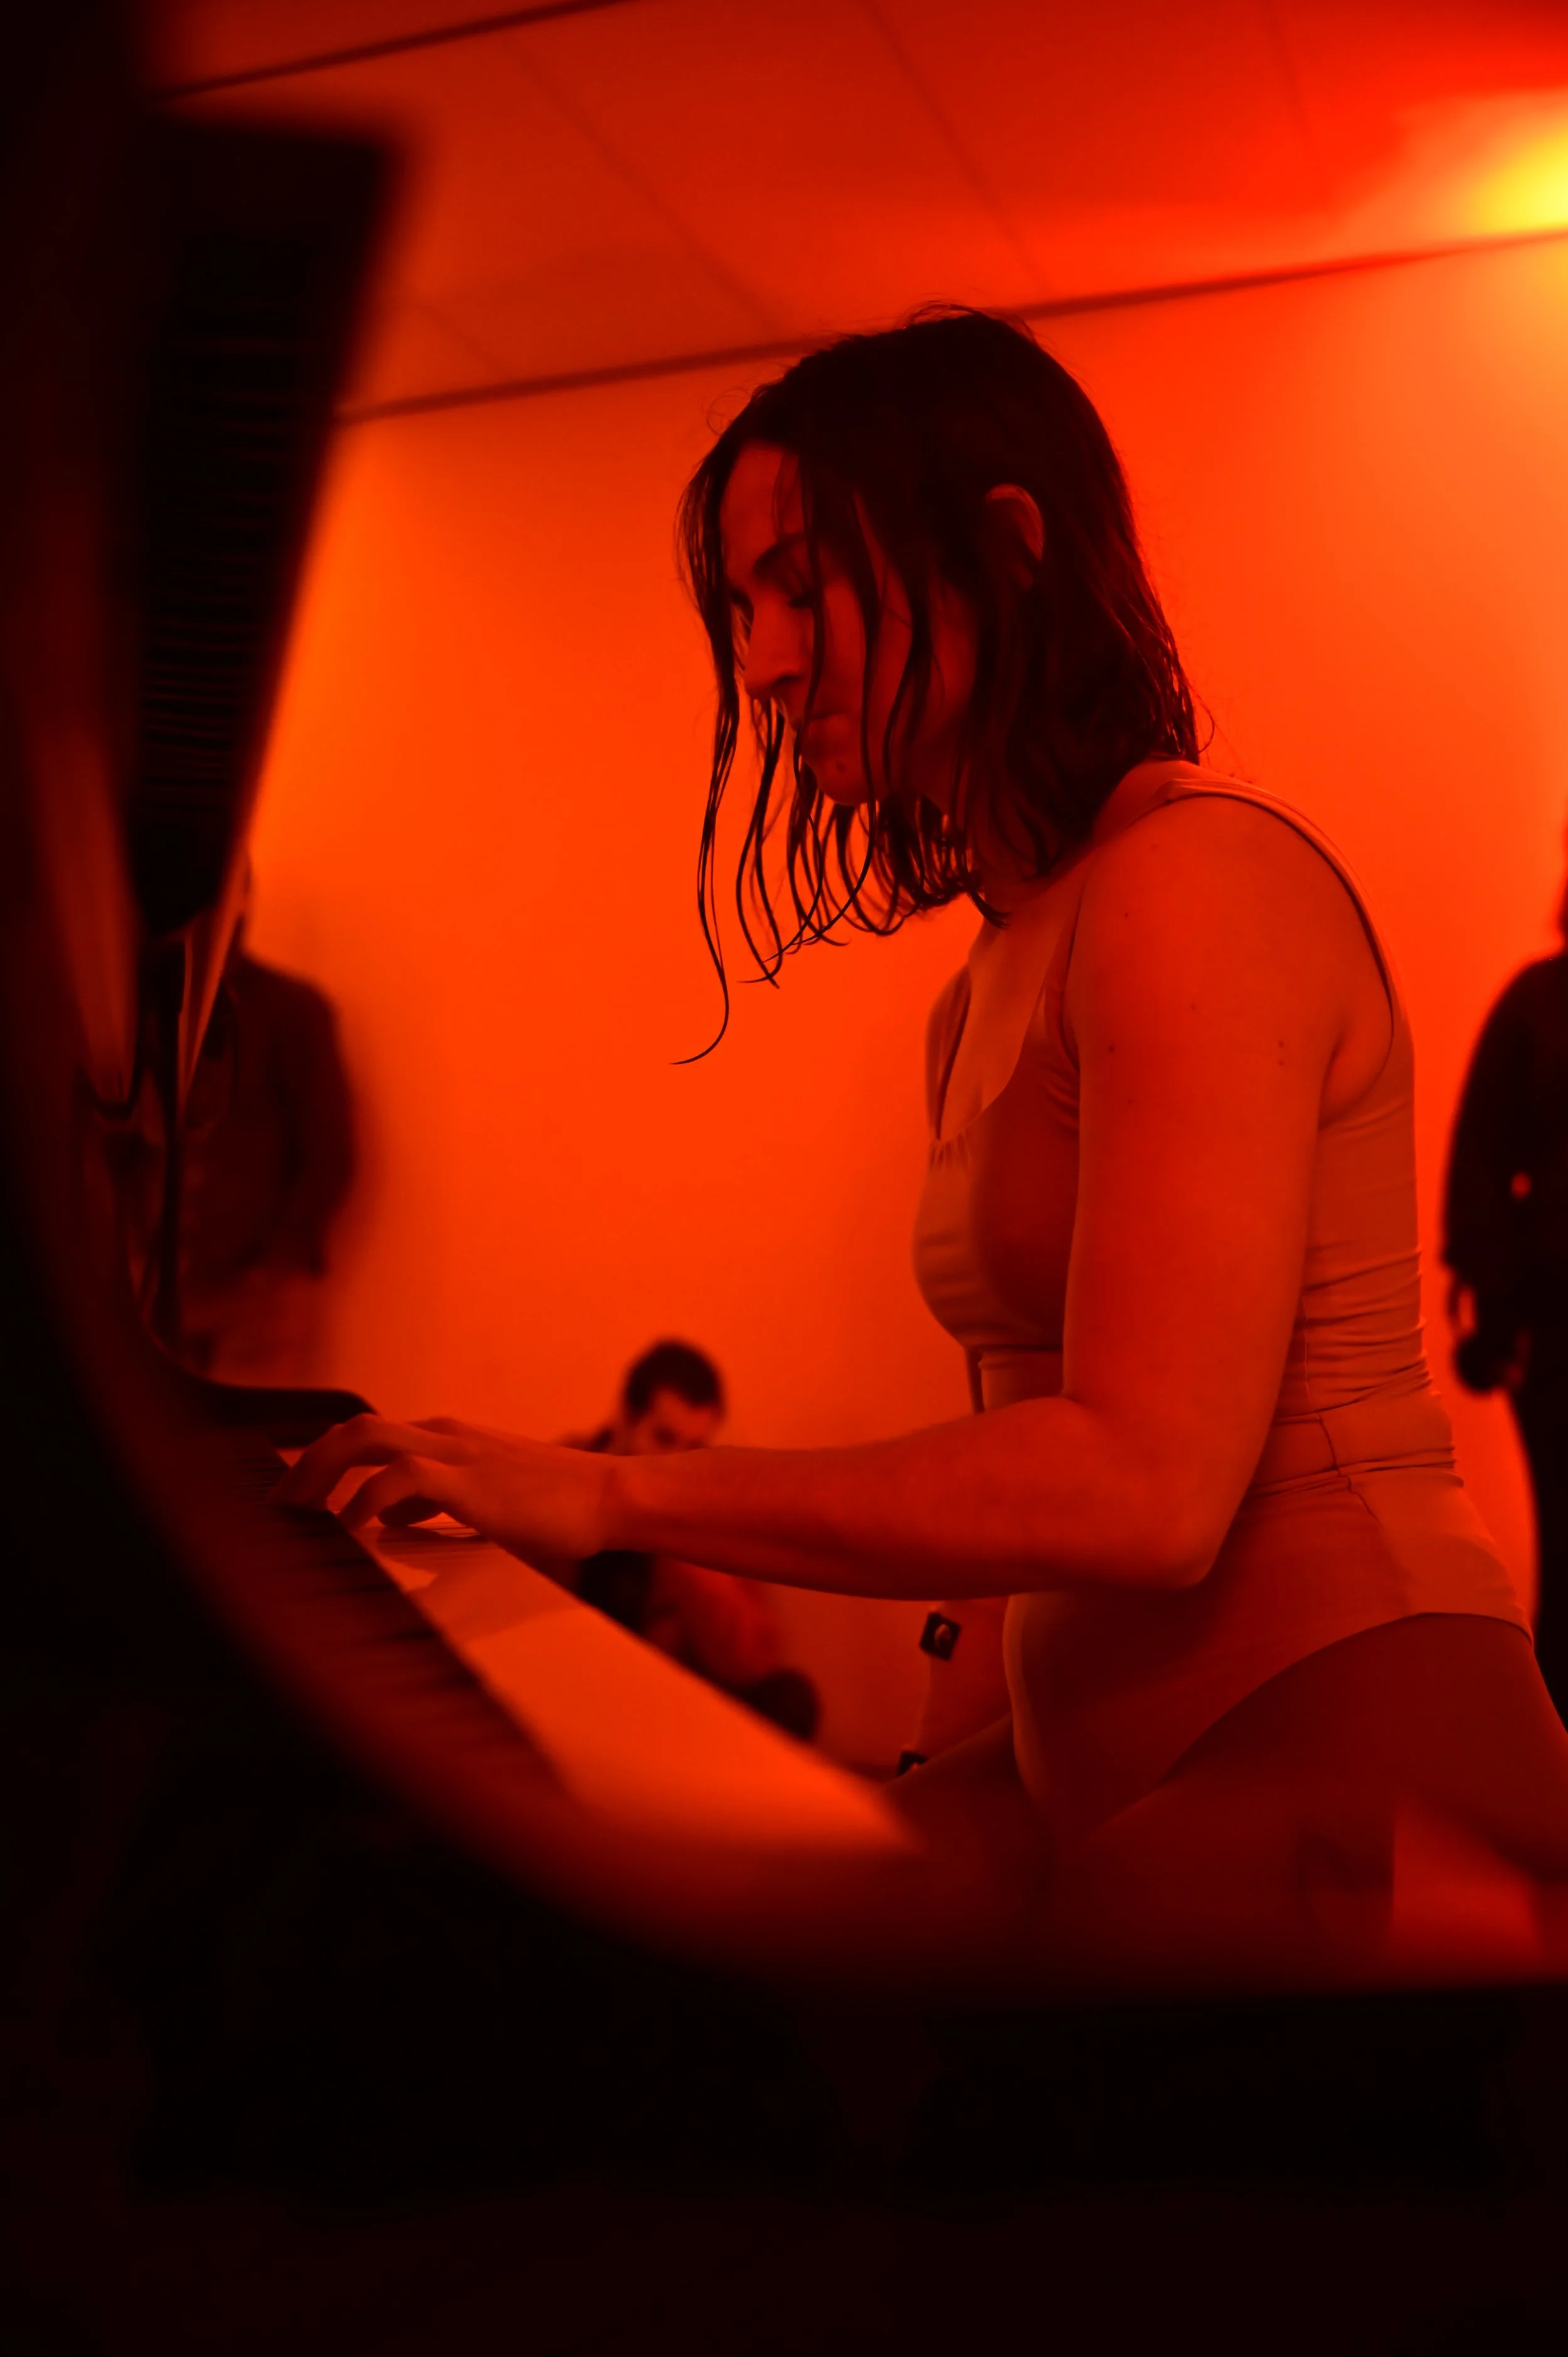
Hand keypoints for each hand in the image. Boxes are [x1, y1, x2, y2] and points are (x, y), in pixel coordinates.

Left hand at [275, 1413, 617, 1562]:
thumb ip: (433, 1504)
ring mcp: (457, 1453)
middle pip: (351, 1429)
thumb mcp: (483, 1500)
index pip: (366, 1435)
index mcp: (446, 1439)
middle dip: (304, 1465)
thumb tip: (386, 1522)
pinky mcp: (472, 1481)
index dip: (319, 1461)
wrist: (614, 1496)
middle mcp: (444, 1435)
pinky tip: (352, 1531)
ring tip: (298, 1516)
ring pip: (364, 1438)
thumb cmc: (556, 1507)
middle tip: (277, 1510)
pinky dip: (366, 1502)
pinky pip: (402, 1478)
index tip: (290, 1495)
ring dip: (320, 1474)